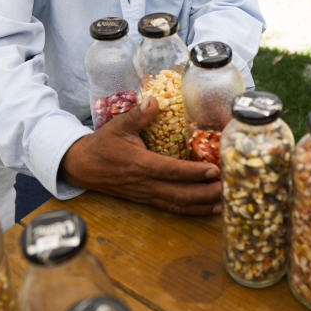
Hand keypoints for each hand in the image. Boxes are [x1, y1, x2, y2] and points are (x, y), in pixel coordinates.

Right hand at [60, 97, 221, 215]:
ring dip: (202, 206)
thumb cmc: (102, 145)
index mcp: (140, 164)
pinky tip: (207, 208)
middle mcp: (145, 183)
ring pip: (178, 205)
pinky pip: (171, 208)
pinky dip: (191, 210)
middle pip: (180, 194)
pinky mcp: (146, 200)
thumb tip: (155, 100)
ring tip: (224, 202)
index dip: (194, 173)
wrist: (81, 166)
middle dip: (206, 194)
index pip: (171, 171)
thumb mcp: (118, 125)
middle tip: (228, 188)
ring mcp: (146, 195)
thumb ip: (138, 114)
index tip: (215, 170)